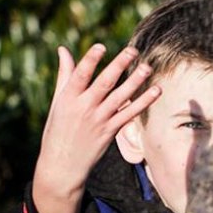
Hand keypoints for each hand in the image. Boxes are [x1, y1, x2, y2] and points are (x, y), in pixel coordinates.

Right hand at [33, 44, 160, 212]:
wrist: (62, 165)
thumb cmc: (58, 130)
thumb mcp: (58, 102)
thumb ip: (64, 75)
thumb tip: (63, 49)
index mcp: (68, 98)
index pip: (80, 75)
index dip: (90, 60)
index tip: (101, 46)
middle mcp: (84, 108)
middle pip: (104, 83)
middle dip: (118, 66)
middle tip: (133, 50)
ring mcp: (98, 120)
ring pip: (119, 98)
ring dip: (135, 82)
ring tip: (147, 67)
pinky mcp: (110, 132)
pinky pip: (129, 114)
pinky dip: (142, 102)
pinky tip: (155, 91)